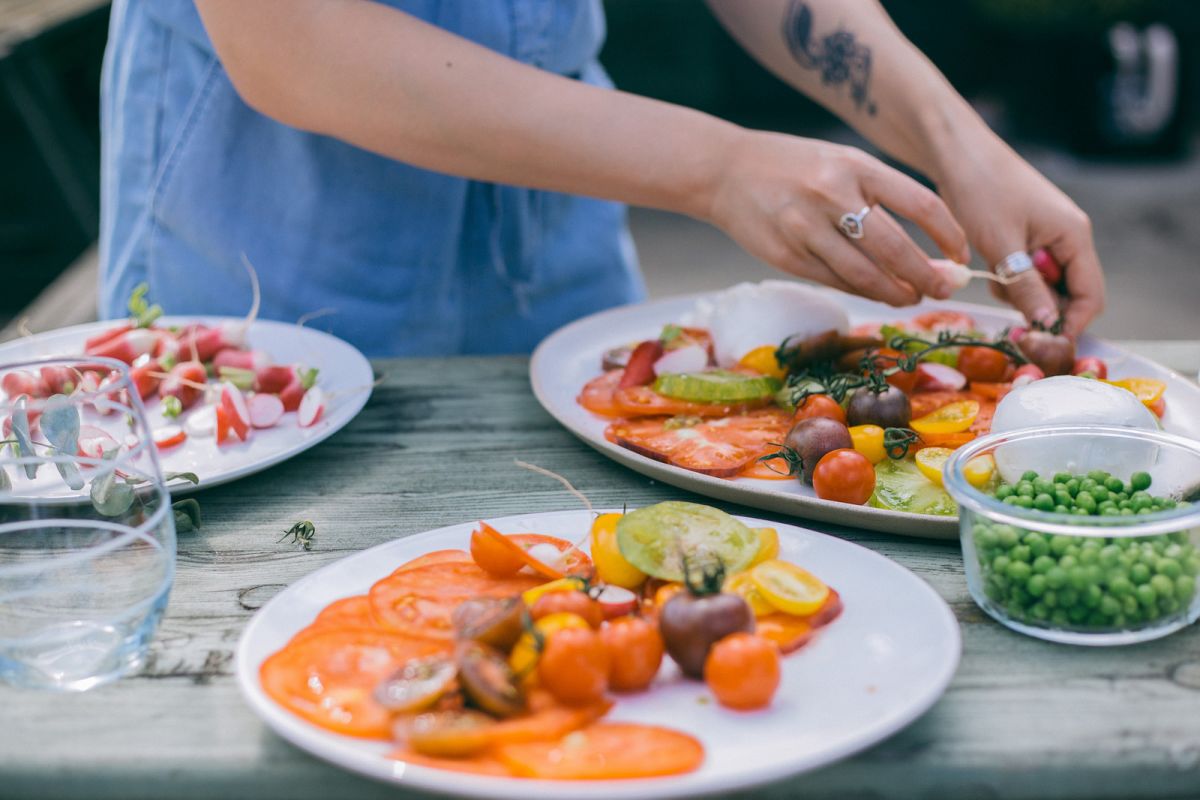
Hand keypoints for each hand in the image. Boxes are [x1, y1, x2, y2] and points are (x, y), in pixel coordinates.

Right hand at [704, 130, 968, 306]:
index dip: (948, 235)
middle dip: (925, 276)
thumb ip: (880, 197)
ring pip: (864, 274)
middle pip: (895, 248)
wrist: (725, 172)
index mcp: (855, 166)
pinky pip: (834, 281)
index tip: (960, 256)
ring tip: (910, 297)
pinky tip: (876, 292)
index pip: (920, 204)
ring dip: (895, 292)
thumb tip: (928, 246)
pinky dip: (861, 290)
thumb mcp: (841, 164)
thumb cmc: (794, 167)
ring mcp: (806, 229)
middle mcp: (832, 196)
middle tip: (942, 289)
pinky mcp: (786, 257)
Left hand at [936, 137, 1105, 337]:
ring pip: (1045, 286)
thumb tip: (1046, 324)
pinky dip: (1010, 279)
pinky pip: (1027, 271)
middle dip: (1041, 309)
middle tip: (1007, 310)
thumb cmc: (981, 190)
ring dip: (1021, 294)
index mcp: (1075, 236)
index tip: (1036, 341)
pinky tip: (989, 266)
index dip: (1068, 324)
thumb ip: (1025, 286)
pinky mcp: (1026, 236)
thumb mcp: (1001, 245)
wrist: (956, 153)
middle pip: (1069, 295)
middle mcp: (1069, 237)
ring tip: (993, 276)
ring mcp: (1048, 236)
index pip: (1090, 297)